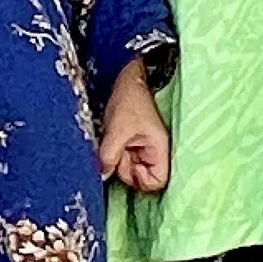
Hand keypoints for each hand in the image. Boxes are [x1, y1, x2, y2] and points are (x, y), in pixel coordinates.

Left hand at [97, 56, 170, 194]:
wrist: (129, 79)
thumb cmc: (130, 101)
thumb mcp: (117, 130)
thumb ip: (109, 156)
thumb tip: (103, 175)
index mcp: (159, 149)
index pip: (157, 182)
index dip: (139, 180)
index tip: (125, 163)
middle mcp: (155, 152)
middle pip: (140, 178)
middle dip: (124, 166)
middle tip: (117, 148)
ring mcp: (145, 149)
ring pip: (130, 167)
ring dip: (118, 158)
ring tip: (115, 138)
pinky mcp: (135, 145)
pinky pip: (125, 158)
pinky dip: (116, 152)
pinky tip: (115, 138)